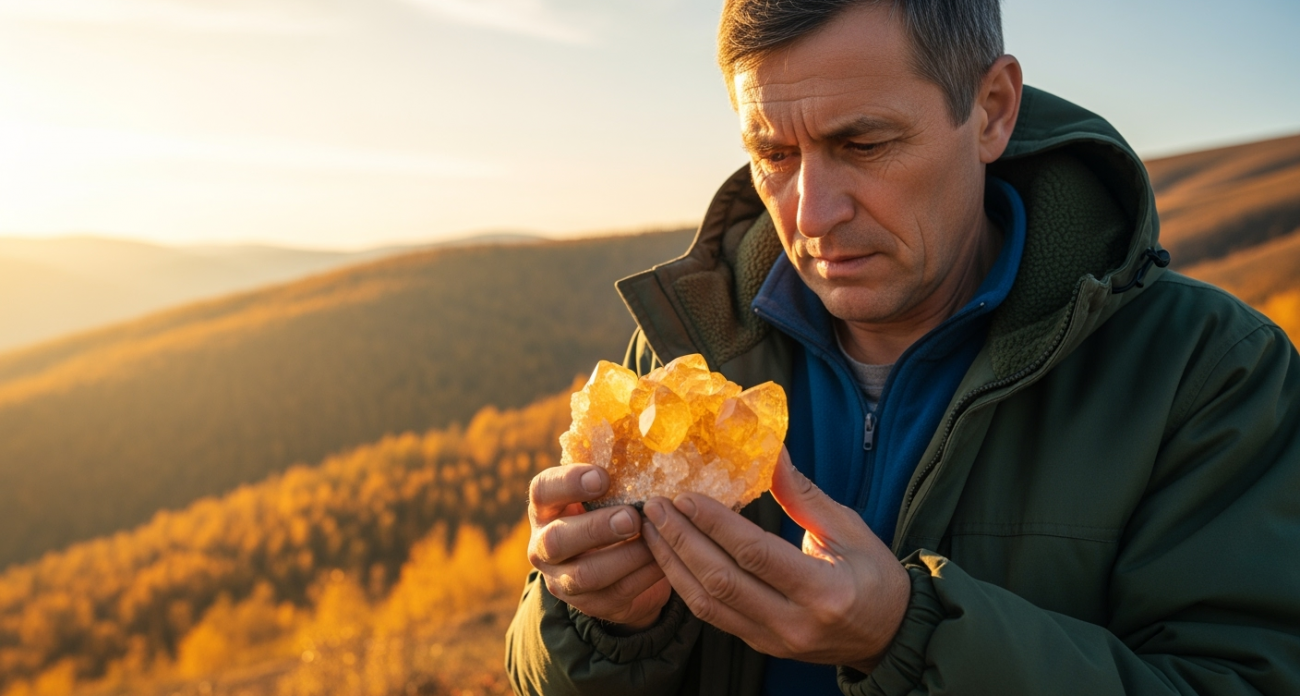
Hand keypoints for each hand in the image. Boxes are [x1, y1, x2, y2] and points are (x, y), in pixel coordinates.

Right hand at [527, 464, 671, 630]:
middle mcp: (544, 544)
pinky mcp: (588, 605)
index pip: (543, 490)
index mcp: (546, 507)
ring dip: (623, 557)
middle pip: (557, 540)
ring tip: (654, 541)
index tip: (603, 477)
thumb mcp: (608, 492)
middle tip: (631, 517)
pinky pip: (613, 595)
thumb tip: (651, 433)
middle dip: (596, 529)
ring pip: (584, 574)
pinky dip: (642, 578)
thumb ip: (617, 471)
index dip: (569, 483)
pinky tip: (664, 562)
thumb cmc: (613, 510)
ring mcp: (561, 579)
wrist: (616, 566)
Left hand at [639, 450, 909, 671]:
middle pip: (721, 581)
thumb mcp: (847, 528)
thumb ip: (803, 494)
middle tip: (655, 507)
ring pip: (708, 604)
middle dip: (681, 540)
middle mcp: (794, 622)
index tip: (685, 496)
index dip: (715, 525)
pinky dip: (684, 585)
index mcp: (824, 590)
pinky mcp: (761, 644)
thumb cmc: (874, 575)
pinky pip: (712, 616)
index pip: (755, 554)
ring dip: (672, 563)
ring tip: (651, 529)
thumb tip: (772, 449)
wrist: (889, 635)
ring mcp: (774, 639)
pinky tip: (669, 557)